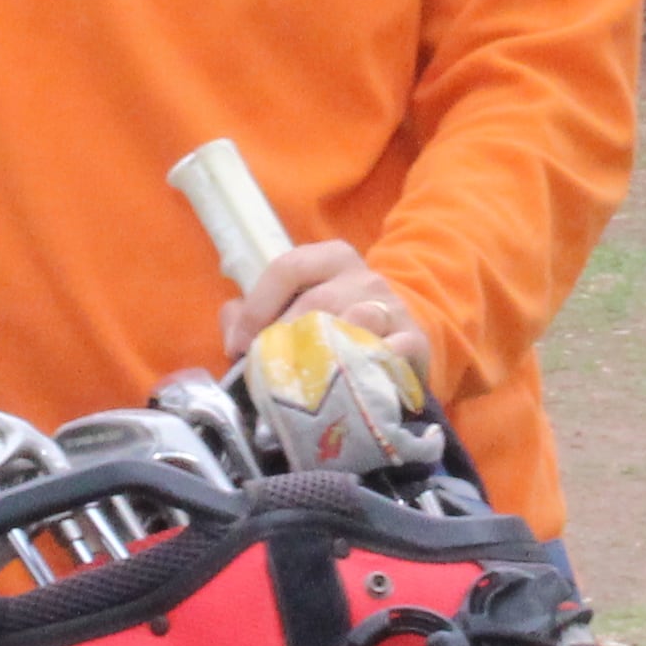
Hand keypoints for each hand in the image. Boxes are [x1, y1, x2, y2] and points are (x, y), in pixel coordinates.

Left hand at [227, 240, 434, 393]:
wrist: (401, 340)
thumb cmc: (336, 325)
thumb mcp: (297, 306)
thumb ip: (254, 313)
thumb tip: (231, 327)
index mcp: (331, 258)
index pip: (287, 268)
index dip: (257, 307)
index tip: (239, 346)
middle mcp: (364, 277)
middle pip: (316, 301)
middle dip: (284, 340)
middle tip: (265, 373)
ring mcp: (391, 307)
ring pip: (354, 322)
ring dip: (322, 356)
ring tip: (301, 383)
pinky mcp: (414, 340)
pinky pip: (390, 351)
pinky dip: (366, 367)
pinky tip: (346, 386)